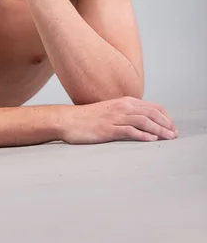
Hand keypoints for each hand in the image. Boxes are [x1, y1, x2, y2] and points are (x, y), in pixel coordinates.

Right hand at [60, 96, 178, 143]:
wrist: (67, 120)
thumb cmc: (87, 118)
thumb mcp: (110, 111)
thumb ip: (125, 113)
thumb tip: (141, 122)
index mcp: (124, 101)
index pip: (153, 107)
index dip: (166, 117)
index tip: (172, 127)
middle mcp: (122, 107)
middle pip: (152, 113)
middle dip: (166, 124)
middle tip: (174, 135)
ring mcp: (115, 117)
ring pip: (143, 121)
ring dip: (159, 130)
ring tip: (168, 138)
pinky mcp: (108, 129)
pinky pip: (129, 130)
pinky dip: (142, 135)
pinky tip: (151, 140)